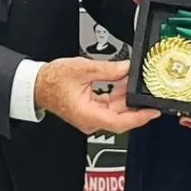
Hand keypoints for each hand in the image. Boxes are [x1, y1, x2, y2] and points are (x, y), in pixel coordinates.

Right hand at [34, 57, 159, 134]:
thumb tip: (127, 67)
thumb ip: (108, 69)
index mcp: (88, 115)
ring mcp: (91, 116)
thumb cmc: (53, 80)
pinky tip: (123, 83)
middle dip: (136, 103)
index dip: (139, 117)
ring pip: (116, 110)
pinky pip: (109, 105)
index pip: (119, 122)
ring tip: (135, 81)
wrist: (38, 84)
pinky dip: (118, 95)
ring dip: (127, 97)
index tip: (152, 111)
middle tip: (149, 91)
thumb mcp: (83, 69)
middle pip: (121, 117)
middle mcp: (90, 120)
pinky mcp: (91, 110)